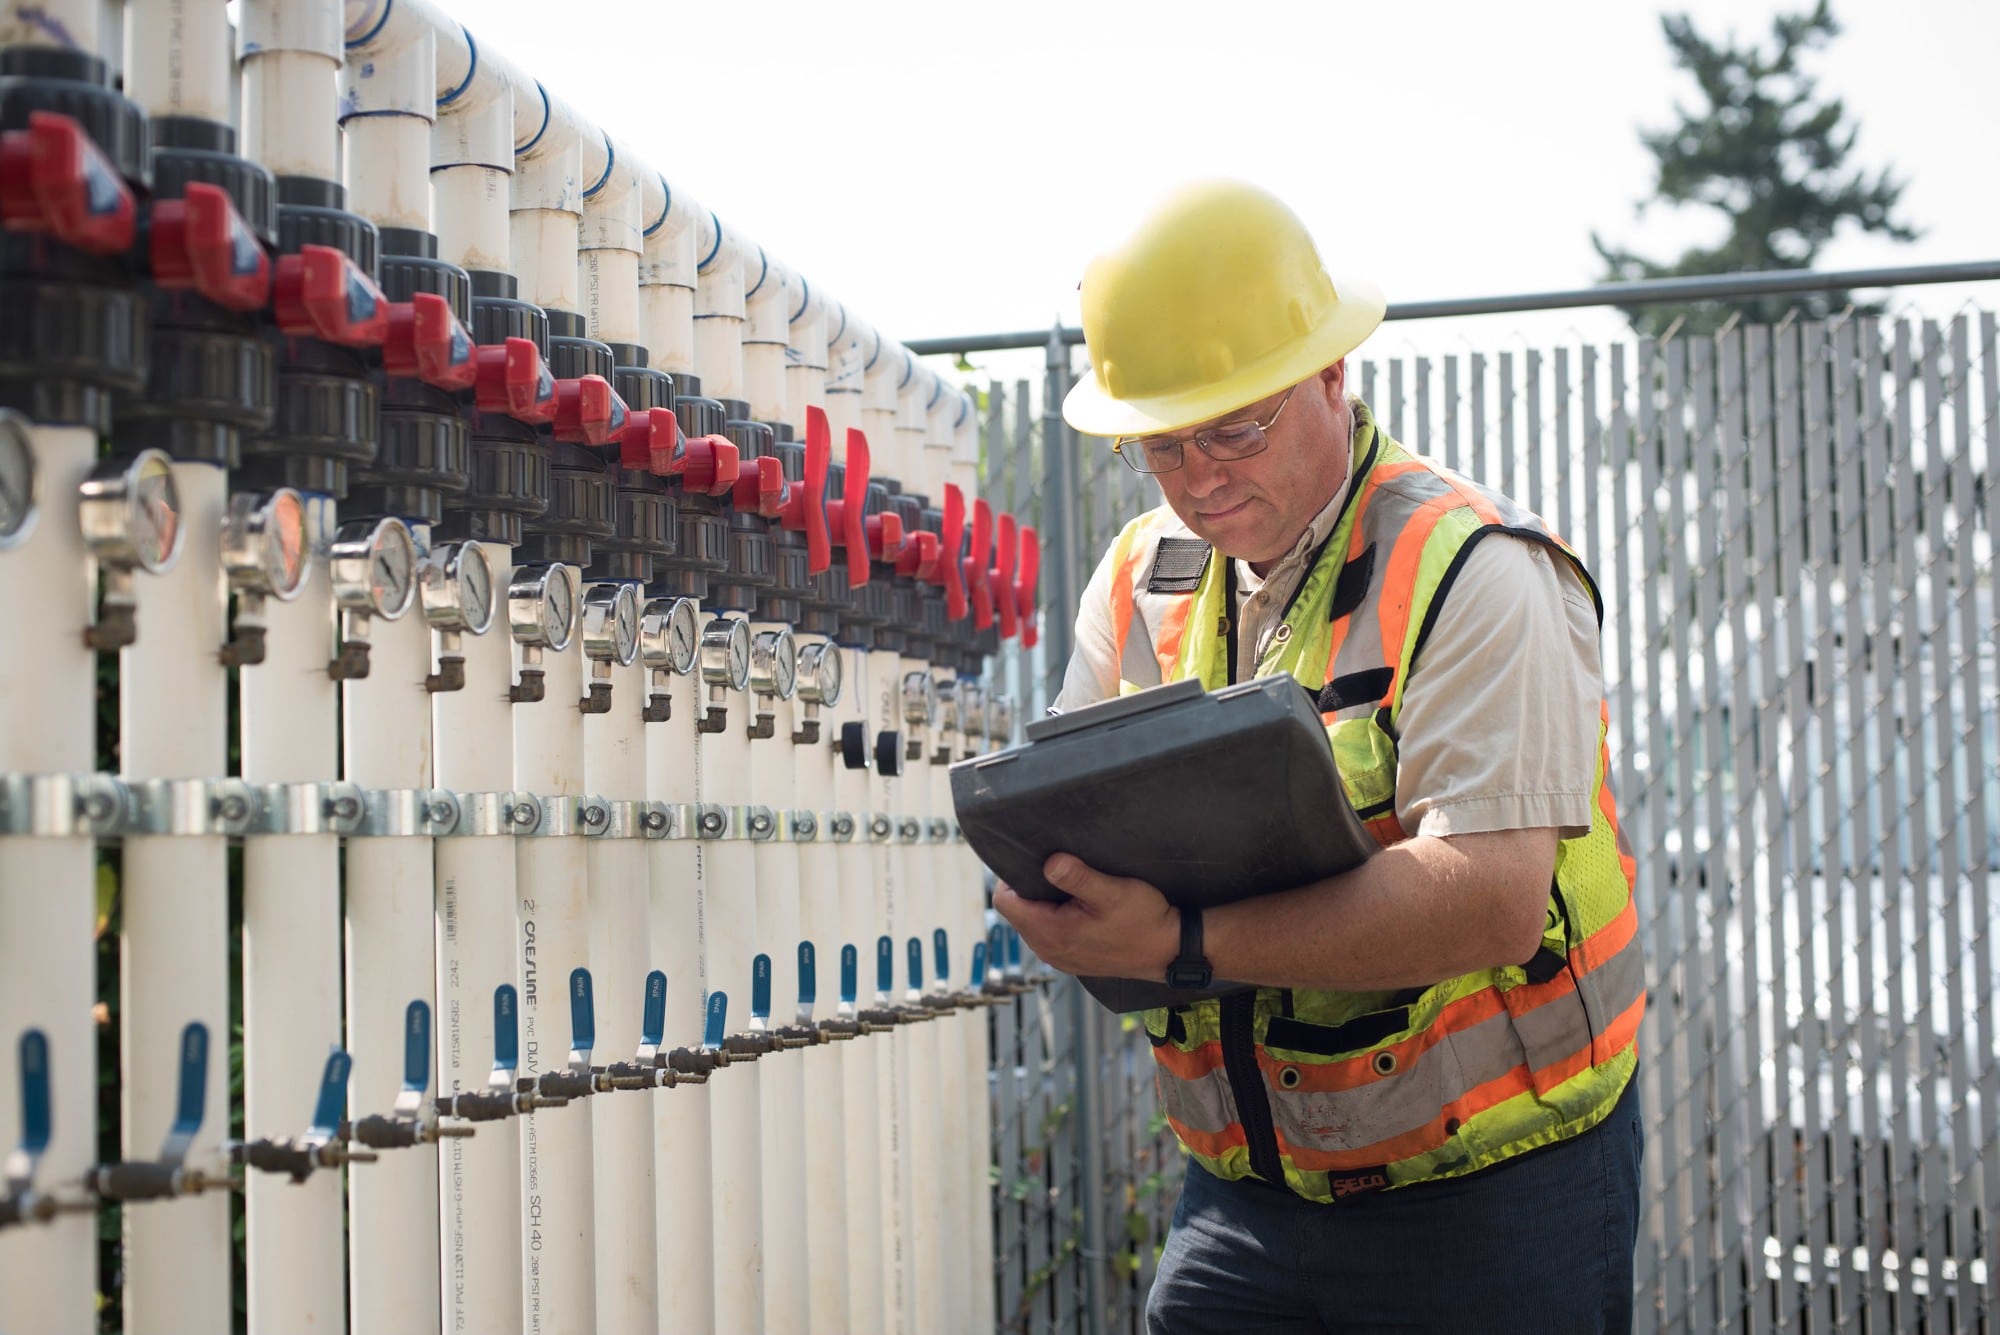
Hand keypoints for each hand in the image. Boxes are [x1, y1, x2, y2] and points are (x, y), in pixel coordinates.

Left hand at [992, 854, 1179, 981]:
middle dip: (1030, 890)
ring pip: (1031, 923)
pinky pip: (1048, 934)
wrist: (1168, 952)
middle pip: (1016, 912)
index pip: (1005, 902)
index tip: (1035, 864)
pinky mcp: (1071, 959)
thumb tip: (1049, 862)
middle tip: (1059, 874)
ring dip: (1044, 905)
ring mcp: (1059, 957)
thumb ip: (1077, 877)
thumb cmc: (1144, 922)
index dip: (1013, 878)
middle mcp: (1048, 950)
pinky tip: (1079, 909)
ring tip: (1071, 890)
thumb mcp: (1112, 892)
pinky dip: (1055, 919)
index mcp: (1051, 933)